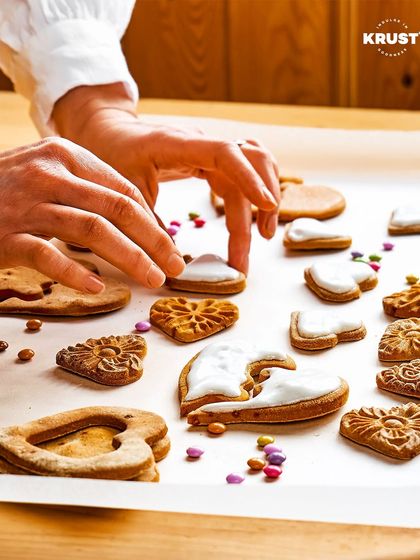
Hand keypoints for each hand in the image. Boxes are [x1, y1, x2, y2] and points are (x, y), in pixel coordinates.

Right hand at [0, 138, 184, 292]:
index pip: (124, 190)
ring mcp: (26, 204)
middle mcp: (49, 174)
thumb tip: (140, 221)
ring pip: (92, 231)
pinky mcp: (5, 235)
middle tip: (175, 268)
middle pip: (118, 209)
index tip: (170, 247)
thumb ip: (88, 191)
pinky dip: (76, 273)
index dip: (154, 222)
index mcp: (65, 156)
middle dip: (154, 241)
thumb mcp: (48, 176)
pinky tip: (99, 288)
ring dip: (130, 258)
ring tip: (153, 280)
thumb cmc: (7, 191)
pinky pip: (48, 256)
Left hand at [53, 84, 279, 272]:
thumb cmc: (112, 155)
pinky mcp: (209, 161)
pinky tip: (252, 218)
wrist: (110, 132)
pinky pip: (241, 174)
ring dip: (263, 197)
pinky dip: (251, 194)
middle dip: (259, 204)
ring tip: (263, 235)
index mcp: (178, 144)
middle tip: (252, 247)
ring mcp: (208, 150)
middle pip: (249, 164)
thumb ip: (147, 224)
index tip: (267, 205)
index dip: (249, 178)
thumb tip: (171, 264)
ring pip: (252, 167)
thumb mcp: (123, 191)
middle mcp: (200, 143)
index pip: (226, 153)